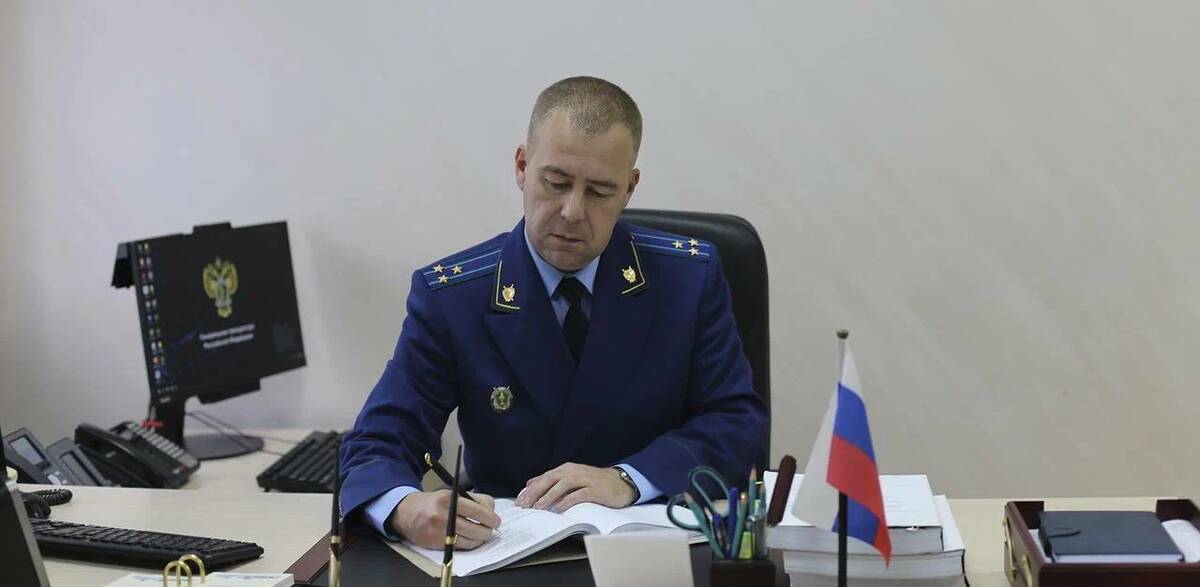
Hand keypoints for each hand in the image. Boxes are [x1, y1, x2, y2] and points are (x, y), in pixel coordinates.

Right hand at [389, 490, 499, 549]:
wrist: (407, 512)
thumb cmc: (433, 502)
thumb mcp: (450, 494)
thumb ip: (472, 500)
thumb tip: (491, 511)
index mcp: (449, 499)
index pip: (477, 510)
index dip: (490, 517)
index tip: (496, 520)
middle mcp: (444, 515)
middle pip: (476, 528)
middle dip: (488, 530)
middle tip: (491, 528)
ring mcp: (440, 531)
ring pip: (470, 540)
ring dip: (480, 539)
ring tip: (482, 535)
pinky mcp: (437, 543)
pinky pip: (460, 547)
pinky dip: (469, 544)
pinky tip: (472, 540)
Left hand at [514, 463, 634, 511]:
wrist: (620, 482)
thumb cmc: (594, 482)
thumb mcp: (571, 478)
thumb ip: (552, 480)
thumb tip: (530, 484)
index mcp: (566, 469)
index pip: (544, 478)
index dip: (530, 490)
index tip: (519, 501)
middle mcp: (573, 471)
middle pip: (550, 480)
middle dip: (535, 492)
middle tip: (524, 505)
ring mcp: (584, 479)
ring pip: (562, 485)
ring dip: (549, 496)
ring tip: (538, 507)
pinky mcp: (594, 489)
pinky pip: (579, 494)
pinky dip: (568, 500)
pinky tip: (560, 508)